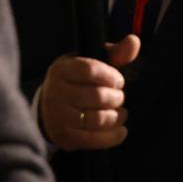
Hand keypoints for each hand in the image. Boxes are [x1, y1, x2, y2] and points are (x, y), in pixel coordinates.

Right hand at [39, 35, 139, 150]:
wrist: (48, 109)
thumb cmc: (77, 82)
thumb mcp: (91, 63)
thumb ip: (114, 53)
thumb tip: (134, 41)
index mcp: (62, 69)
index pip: (90, 70)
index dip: (111, 76)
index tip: (118, 81)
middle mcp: (56, 92)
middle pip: (97, 96)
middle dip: (117, 98)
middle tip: (119, 98)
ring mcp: (59, 117)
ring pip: (98, 119)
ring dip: (117, 117)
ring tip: (120, 113)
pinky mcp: (65, 137)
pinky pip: (94, 140)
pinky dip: (113, 136)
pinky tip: (120, 130)